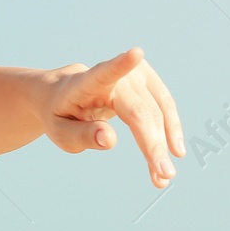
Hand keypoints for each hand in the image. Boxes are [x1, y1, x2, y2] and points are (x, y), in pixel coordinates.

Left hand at [43, 48, 184, 187]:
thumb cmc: (61, 114)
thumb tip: (109, 140)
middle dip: (154, 144)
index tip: (135, 53)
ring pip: (158, 110)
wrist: (64, 94)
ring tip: (164, 176)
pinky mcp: (148, 82)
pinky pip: (164, 109)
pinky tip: (169, 156)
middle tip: (164, 176)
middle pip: (140, 110)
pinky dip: (168, 134)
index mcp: (86, 83)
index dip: (120, 64)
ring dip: (165, 143)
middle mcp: (116, 76)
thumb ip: (82, 135)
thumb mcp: (60, 132)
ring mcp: (136, 74)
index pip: (104, 72)